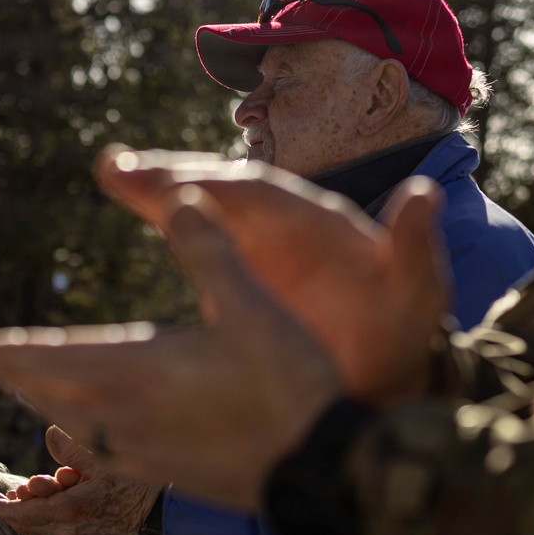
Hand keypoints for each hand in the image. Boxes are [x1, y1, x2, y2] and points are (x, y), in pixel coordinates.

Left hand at [0, 184, 341, 508]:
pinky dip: (86, 438)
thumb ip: (209, 250)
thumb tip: (180, 197)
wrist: (317, 470)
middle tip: (1, 364)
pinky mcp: (165, 475)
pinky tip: (99, 435)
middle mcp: (124, 415)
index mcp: (135, 369)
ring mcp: (141, 452)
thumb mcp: (250, 305)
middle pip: (51, 398)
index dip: (17, 352)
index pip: (52, 360)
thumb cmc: (287, 384)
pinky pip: (105, 456)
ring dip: (50, 408)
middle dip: (24, 379)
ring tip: (38, 395)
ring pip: (75, 430)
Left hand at [0, 425, 159, 534]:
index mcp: (69, 511)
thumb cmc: (134, 486)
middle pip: (28, 528)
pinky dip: (44, 533)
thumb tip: (50, 433)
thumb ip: (73, 448)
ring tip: (21, 506)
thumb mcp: (104, 460)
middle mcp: (71, 532)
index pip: (24, 515)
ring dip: (27, 523)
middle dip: (12, 514)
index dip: (3, 509)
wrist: (161, 518)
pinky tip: (44, 521)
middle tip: (0, 500)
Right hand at [93, 147, 448, 407]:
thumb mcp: (416, 292)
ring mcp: (253, 250)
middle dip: (169, 177)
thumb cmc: (401, 331)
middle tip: (114, 166)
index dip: (216, 187)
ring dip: (154, 192)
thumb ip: (415, 247)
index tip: (173, 186)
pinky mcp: (237, 279)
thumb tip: (424, 192)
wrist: (382, 368)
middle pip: (218, 191)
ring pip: (199, 211)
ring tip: (110, 171)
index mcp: (316, 223)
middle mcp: (279, 227)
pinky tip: (130, 223)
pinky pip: (195, 248)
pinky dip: (163, 230)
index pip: (259, 194)